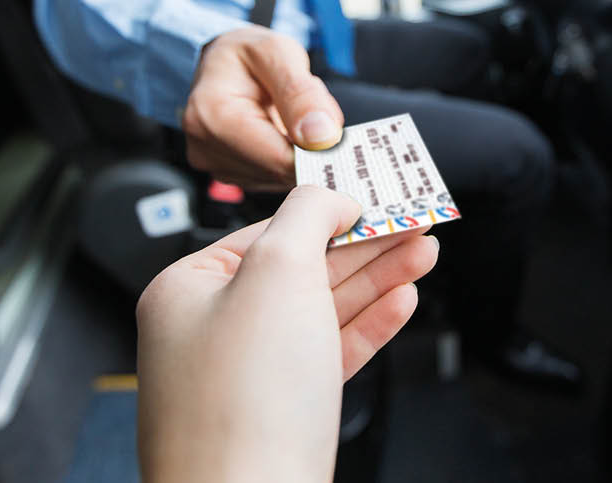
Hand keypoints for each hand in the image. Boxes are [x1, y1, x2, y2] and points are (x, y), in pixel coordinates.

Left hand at [136, 186, 437, 482]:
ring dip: (378, 279)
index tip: (377, 198)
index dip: (331, 212)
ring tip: (423, 254)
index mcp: (188, 290)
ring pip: (322, 311)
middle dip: (366, 245)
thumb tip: (328, 197)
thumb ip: (306, 217)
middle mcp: (211, 331)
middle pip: (303, 269)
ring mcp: (246, 376)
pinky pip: (329, 354)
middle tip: (414, 223)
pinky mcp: (282, 413)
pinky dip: (368, 325)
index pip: (269, 230)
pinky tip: (401, 302)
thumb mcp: (277, 273)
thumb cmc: (243, 404)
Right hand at [183, 26, 344, 189]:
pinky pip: (275, 178)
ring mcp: (217, 165)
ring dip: (300, 152)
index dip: (318, 153)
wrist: (222, 64)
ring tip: (290, 117)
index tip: (340, 138)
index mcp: (214, 116)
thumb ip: (301, 94)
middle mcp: (207, 148)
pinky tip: (283, 132)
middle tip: (313, 112)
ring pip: (282, 178)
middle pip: (281, 171)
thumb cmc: (248, 54)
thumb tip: (323, 138)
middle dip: (308, 147)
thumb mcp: (277, 53)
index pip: (279, 159)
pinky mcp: (231, 175)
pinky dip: (289, 157)